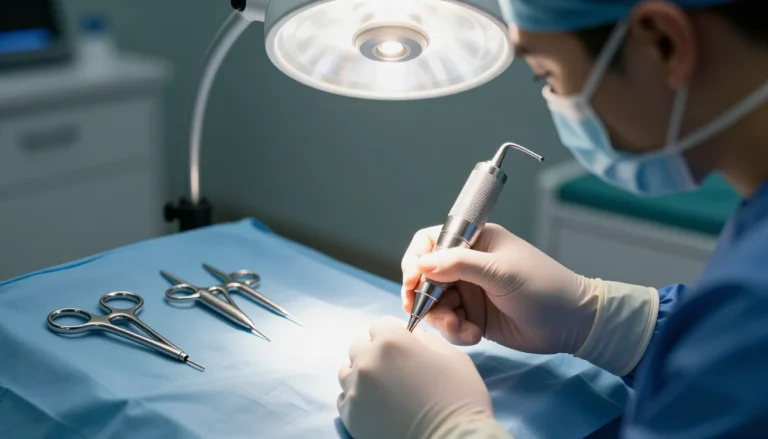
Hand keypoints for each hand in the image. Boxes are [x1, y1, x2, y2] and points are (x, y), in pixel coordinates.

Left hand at [337, 316, 492, 438]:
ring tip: (385, 391)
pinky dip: (358, 398)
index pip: (380, 325)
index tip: (403, 348)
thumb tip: (412, 335)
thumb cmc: (459, 398)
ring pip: (348, 371)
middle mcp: (368, 361)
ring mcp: (356, 389)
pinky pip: (344, 397)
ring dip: (363, 375)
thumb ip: (426, 338)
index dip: (394, 335)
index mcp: (392, 341)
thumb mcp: (452, 356)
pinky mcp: (350, 414)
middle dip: (376, 353)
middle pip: (360, 346)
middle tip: (396, 372)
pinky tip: (378, 407)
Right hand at [401, 223, 599, 354]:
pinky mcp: (473, 316)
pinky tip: (475, 335)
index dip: (415, 260)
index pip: (430, 242)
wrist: (572, 324)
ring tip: (462, 329)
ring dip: (442, 319)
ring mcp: (468, 291)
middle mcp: (466, 265)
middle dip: (424, 297)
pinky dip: (456, 331)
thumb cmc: (542, 287)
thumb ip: (459, 265)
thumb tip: (421, 263)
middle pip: (425, 277)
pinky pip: (449, 323)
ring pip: (434, 304)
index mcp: (475, 242)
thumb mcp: (500, 272)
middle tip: (426, 314)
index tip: (413, 282)